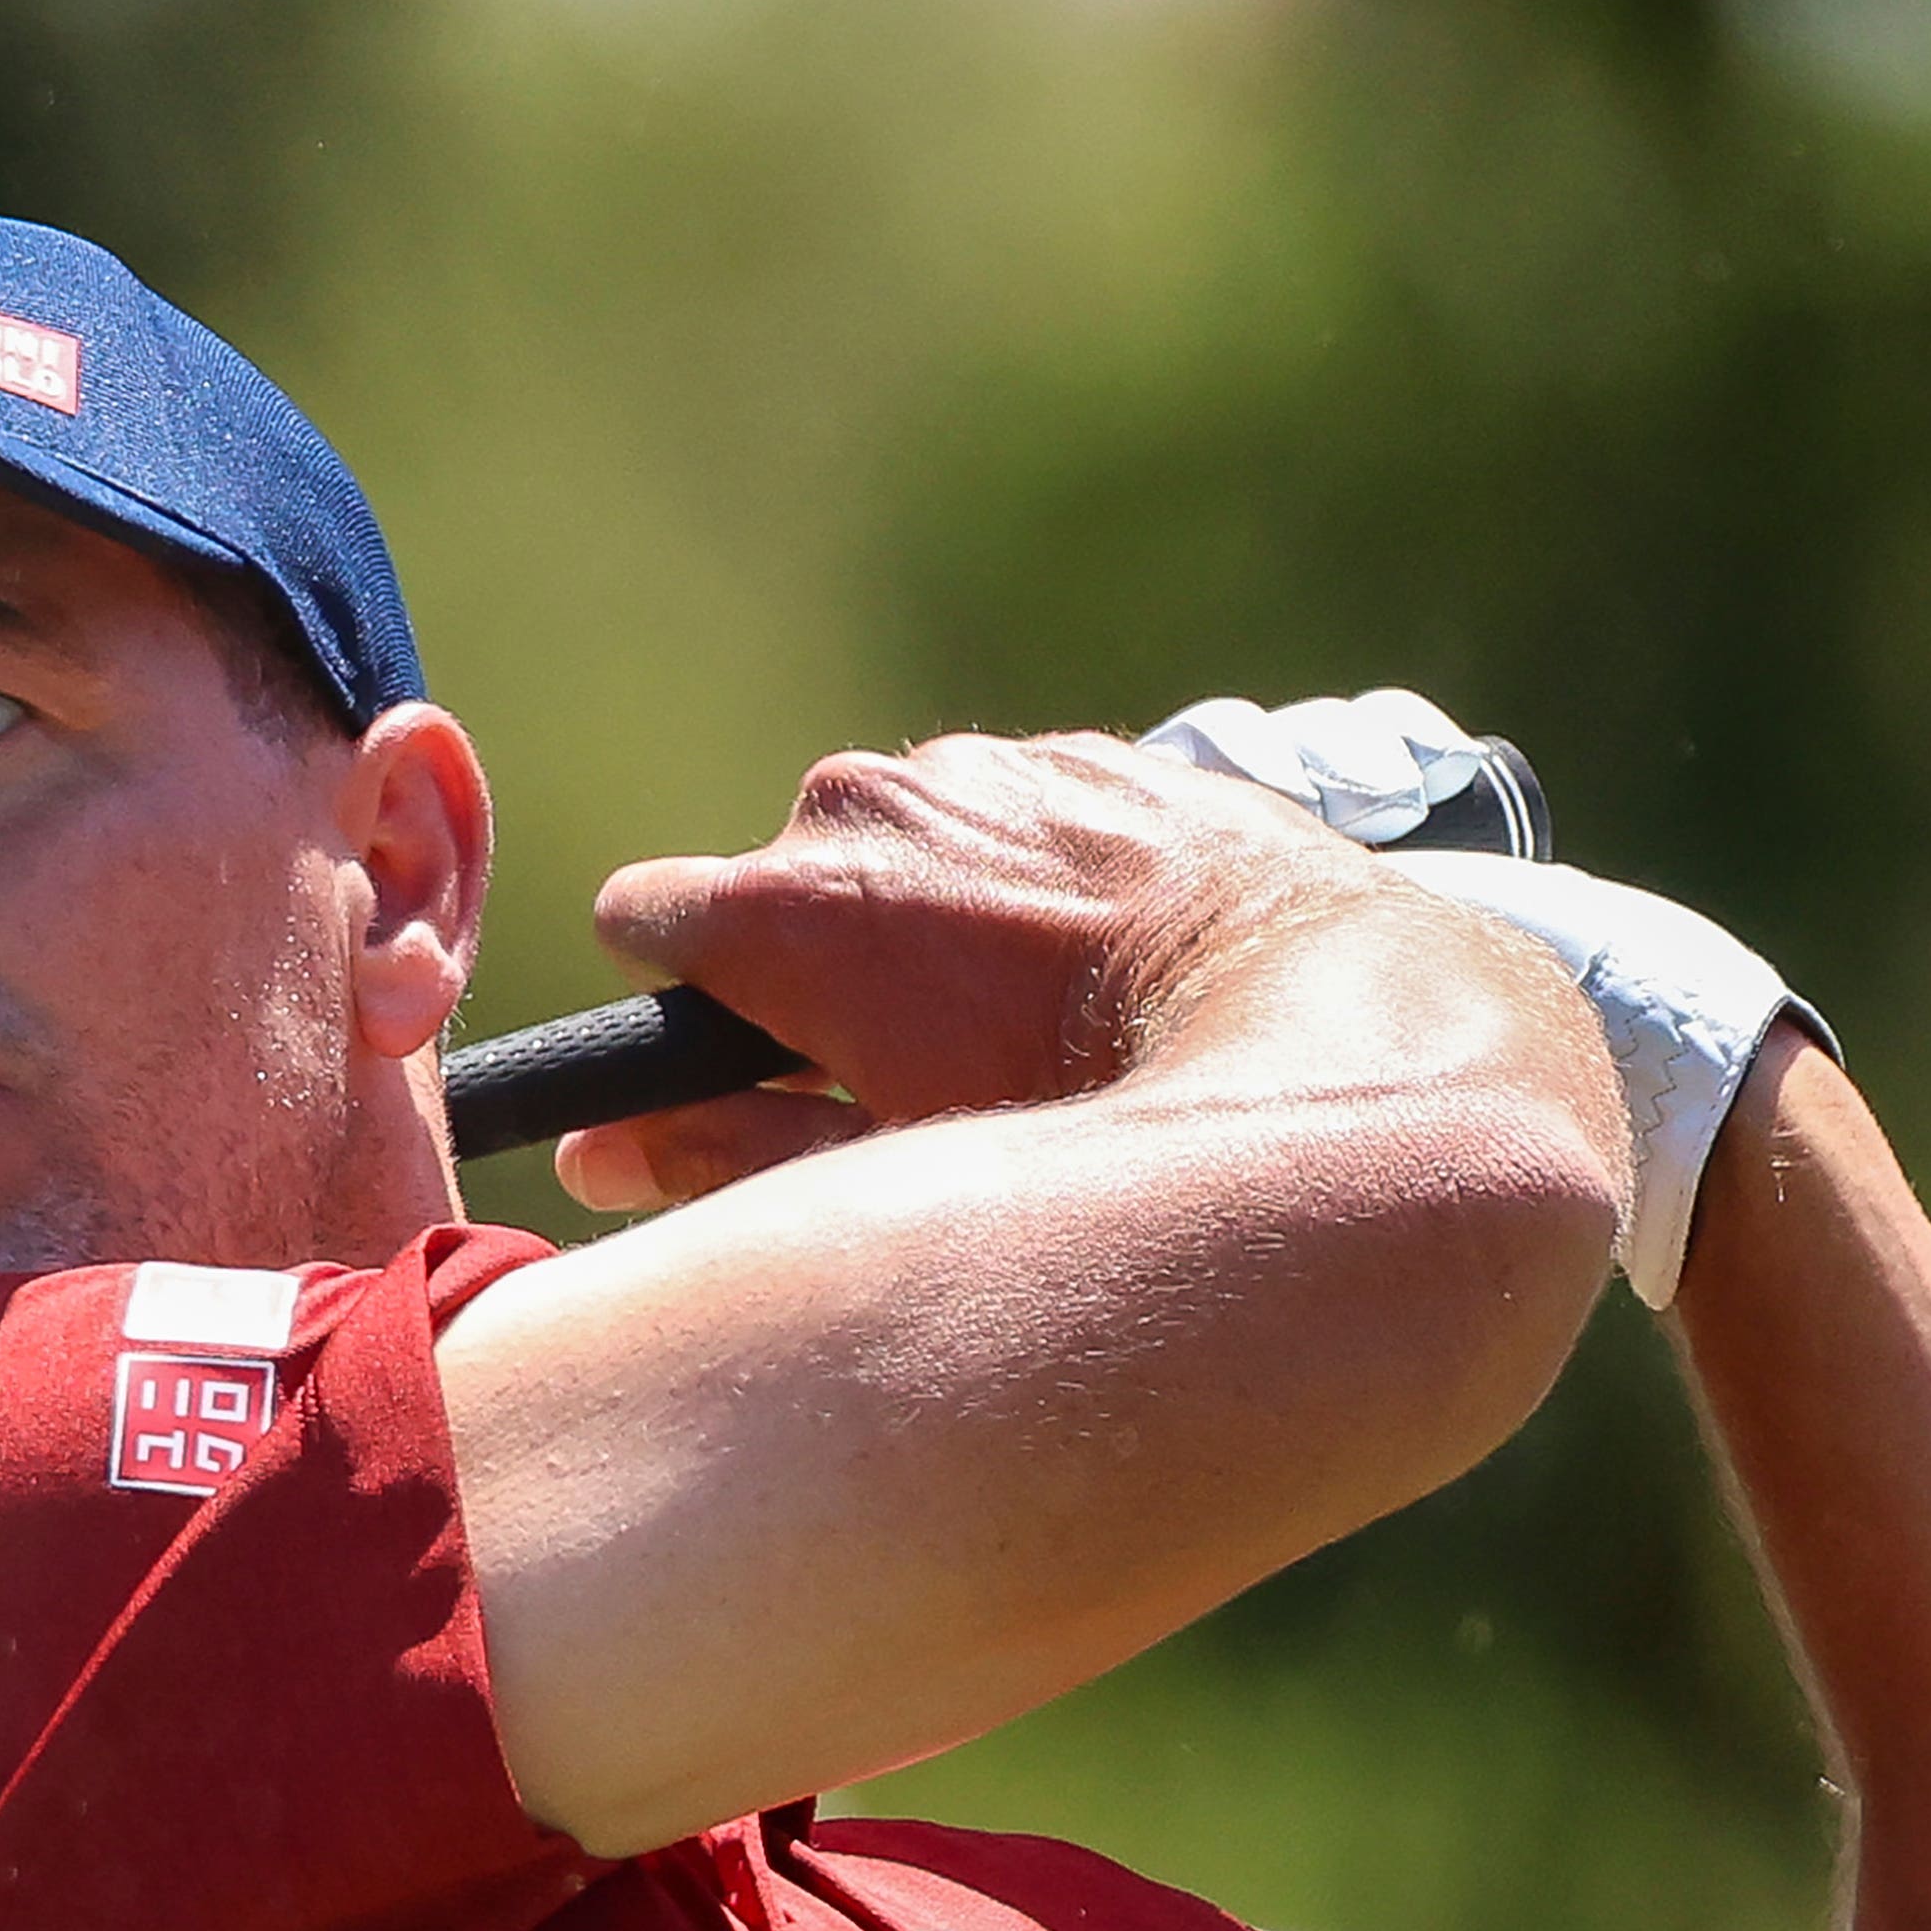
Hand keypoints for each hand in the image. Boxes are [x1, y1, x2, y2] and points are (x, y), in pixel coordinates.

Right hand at [554, 731, 1380, 1214]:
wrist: (1331, 1039)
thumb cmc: (1095, 1135)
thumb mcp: (887, 1177)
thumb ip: (719, 1158)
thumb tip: (598, 1154)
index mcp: (789, 903)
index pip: (647, 921)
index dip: (690, 1005)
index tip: (748, 1065)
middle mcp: (869, 801)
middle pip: (782, 878)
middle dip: (823, 965)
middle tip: (916, 1072)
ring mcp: (989, 764)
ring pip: (908, 843)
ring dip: (935, 920)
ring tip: (1034, 1028)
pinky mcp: (1099, 753)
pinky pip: (1019, 817)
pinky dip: (1039, 885)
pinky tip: (1110, 969)